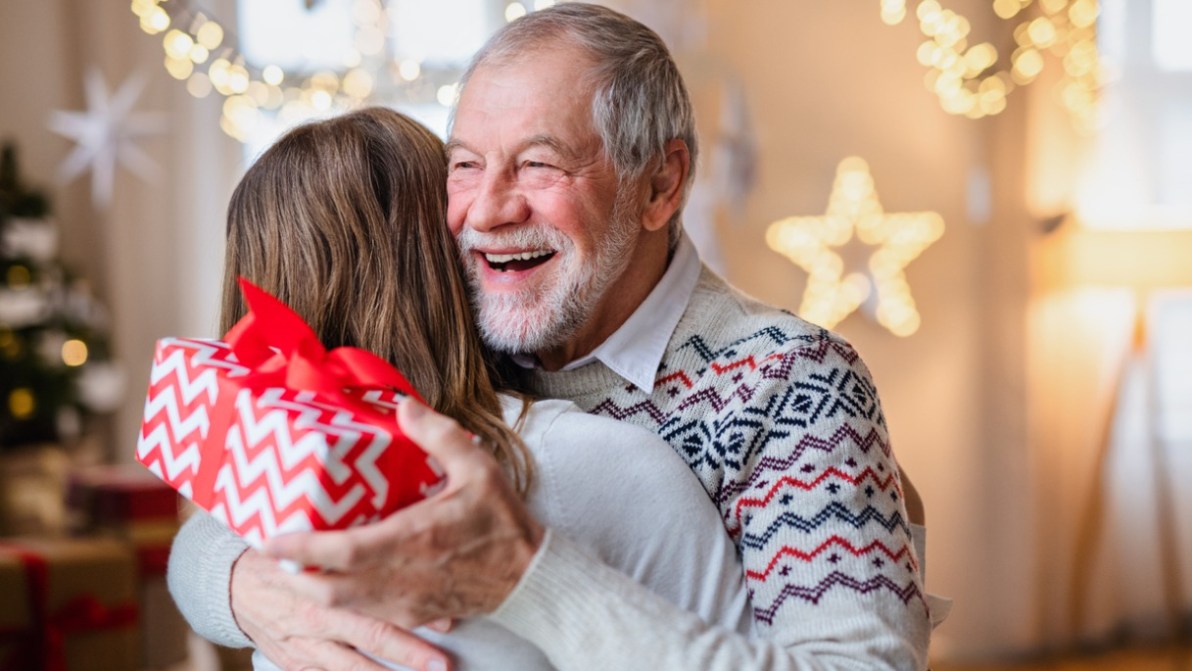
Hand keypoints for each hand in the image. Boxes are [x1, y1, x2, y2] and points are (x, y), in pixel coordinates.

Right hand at [230, 547, 450, 670]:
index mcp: (323, 580)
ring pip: (352, 668)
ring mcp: (305, 646)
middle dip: (408, 652)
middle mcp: (316, 616)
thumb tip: (409, 530)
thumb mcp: (314, 541)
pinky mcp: (295, 664)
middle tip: (442, 663)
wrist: (235, 586)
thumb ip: (353, 543)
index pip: (372, 597)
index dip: (410, 612)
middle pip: (370, 637)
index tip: (446, 620)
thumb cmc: (287, 555)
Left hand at [262, 399, 544, 627]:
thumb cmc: (504, 523)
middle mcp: (403, 576)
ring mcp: (408, 601)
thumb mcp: (479, 468)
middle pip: (329, 588)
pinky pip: (368, 614)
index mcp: (413, 539)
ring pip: (344, 607)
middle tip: (270, 552)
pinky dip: (343, 602)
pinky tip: (337, 583)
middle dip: (293, 574)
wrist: (531, 577)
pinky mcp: (416, 614)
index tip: (268, 539)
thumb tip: (404, 405)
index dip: (299, 549)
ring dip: (313, 590)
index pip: (341, 552)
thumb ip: (439, 435)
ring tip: (294, 567)